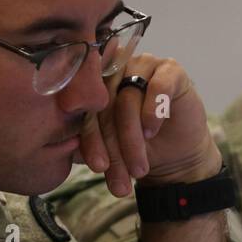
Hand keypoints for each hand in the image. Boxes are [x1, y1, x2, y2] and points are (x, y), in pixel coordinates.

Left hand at [78, 53, 221, 196]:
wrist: (177, 155)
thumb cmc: (138, 148)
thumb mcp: (108, 150)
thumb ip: (84, 144)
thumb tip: (65, 146)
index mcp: (94, 84)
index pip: (85, 109)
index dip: (90, 139)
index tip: (98, 167)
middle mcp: (116, 69)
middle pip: (105, 104)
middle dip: (112, 145)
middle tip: (119, 176)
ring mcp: (143, 65)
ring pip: (128, 99)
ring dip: (132, 138)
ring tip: (138, 167)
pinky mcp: (171, 70)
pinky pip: (158, 86)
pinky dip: (153, 112)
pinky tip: (151, 132)